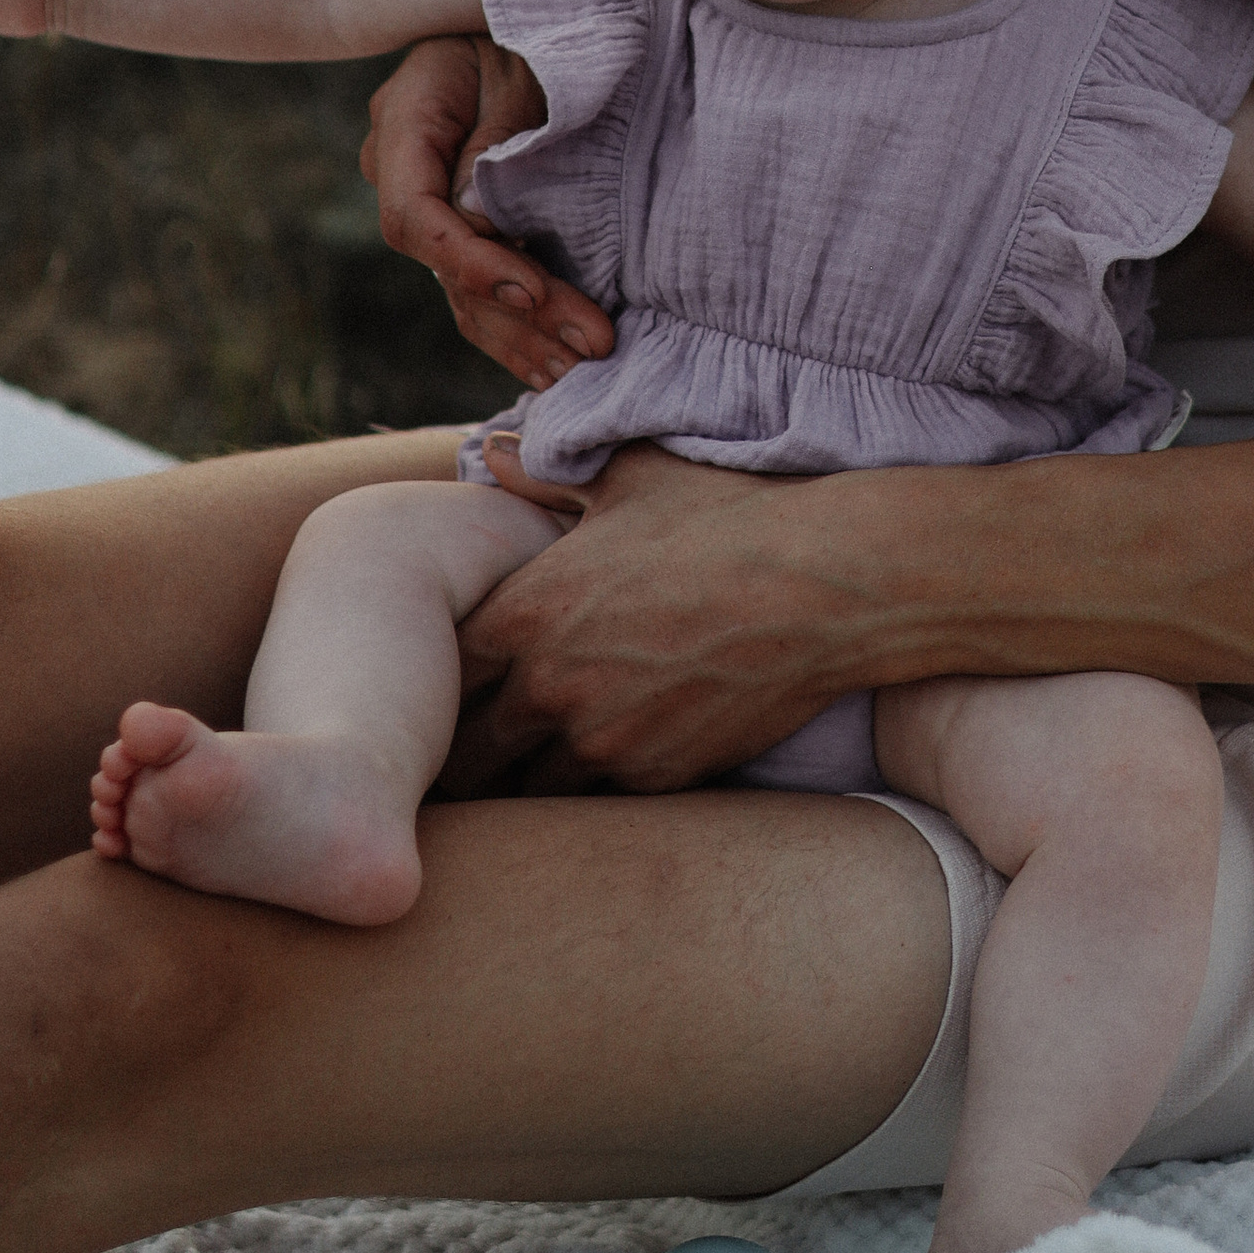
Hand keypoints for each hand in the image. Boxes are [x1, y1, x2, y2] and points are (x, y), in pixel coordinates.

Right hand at [360, 35, 615, 392]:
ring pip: (460, 286)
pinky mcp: (466, 219)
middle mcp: (402, 167)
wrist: (533, 8)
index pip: (415, 215)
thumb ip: (500, 141)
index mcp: (405, 118)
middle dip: (518, 313)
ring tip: (576, 370)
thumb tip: (481, 225)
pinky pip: (479, 282)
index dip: (472, 262)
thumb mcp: (526, 67)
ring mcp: (431, 197)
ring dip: (520, 335)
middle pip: (444, 264)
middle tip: (588, 345)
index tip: (534, 292)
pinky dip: (518, 323)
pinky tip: (555, 362)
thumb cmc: (535, 25)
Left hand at [445, 444, 854, 794]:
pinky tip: (606, 767)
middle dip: (465, 752)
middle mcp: (548, 688)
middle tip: (468, 752)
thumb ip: (547, 476)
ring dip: (527, 780)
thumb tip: (495, 451)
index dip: (432, 682)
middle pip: (468, 751)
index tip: (442, 686)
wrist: (820, 586)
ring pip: (529, 791)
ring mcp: (602, 742)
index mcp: (523, 613)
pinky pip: (602, 802)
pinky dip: (597, 788)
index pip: (438, 673)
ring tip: (528, 775)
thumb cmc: (726, 518)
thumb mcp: (631, 478)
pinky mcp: (658, 777)